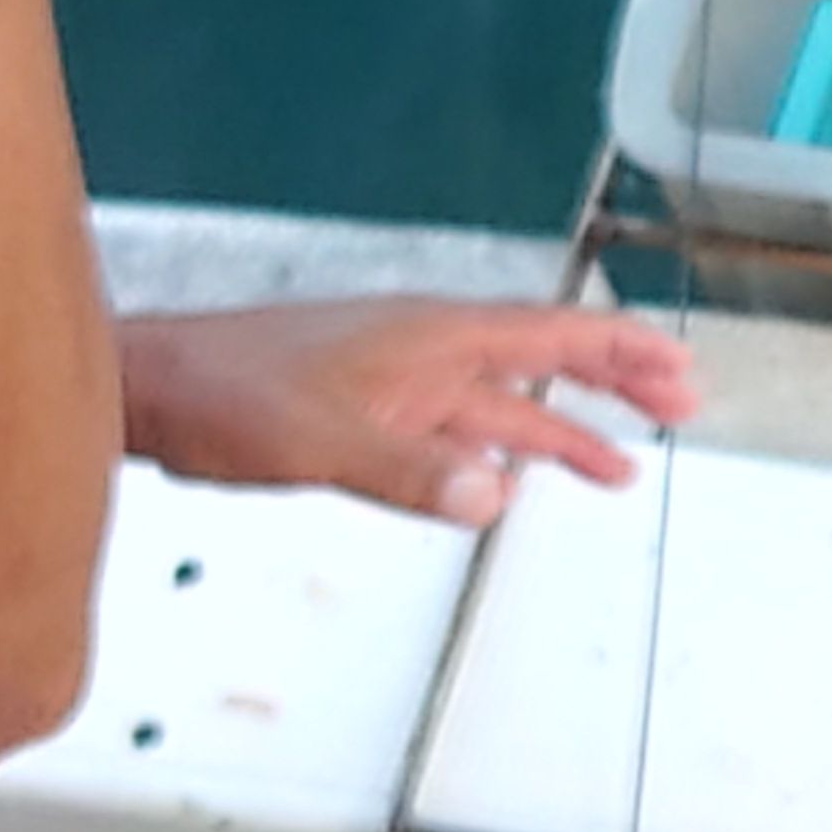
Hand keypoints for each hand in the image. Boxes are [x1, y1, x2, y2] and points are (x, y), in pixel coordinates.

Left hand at [125, 300, 704, 526]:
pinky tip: (512, 483)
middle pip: (542, 361)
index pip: (550, 335)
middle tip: (682, 406)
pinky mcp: (367, 414)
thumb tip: (496, 495)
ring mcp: (397, 383)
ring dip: (563, 430)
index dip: (620, 352)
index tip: (679, 370)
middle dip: (614, 382)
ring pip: (503, 403)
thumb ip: (407, 471)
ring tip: (620, 469)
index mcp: (429, 337)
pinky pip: (455, 431)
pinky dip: (498, 452)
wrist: (149, 390)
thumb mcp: (317, 441)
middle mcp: (425, 352)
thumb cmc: (222, 396)